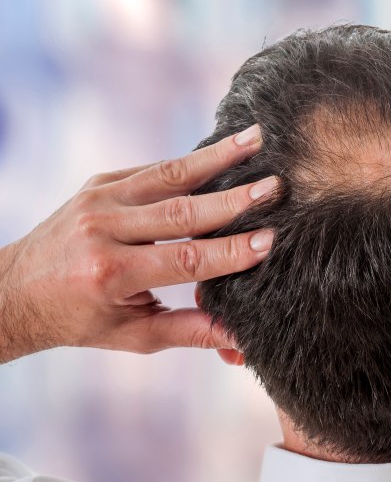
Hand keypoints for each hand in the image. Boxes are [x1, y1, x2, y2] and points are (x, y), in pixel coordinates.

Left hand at [0, 125, 277, 362]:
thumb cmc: (79, 318)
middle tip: (274, 185)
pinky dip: (192, 161)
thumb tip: (241, 343)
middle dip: (232, 199)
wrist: (15, 289)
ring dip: (216, 157)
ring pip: (168, 175)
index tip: (269, 240)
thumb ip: (189, 332)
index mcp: (109, 274)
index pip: (183, 260)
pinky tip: (224, 148)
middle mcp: (101, 230)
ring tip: (255, 138)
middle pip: (179, 211)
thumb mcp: (132, 335)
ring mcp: (98, 199)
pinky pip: (153, 170)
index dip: (229, 252)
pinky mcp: (99, 182)